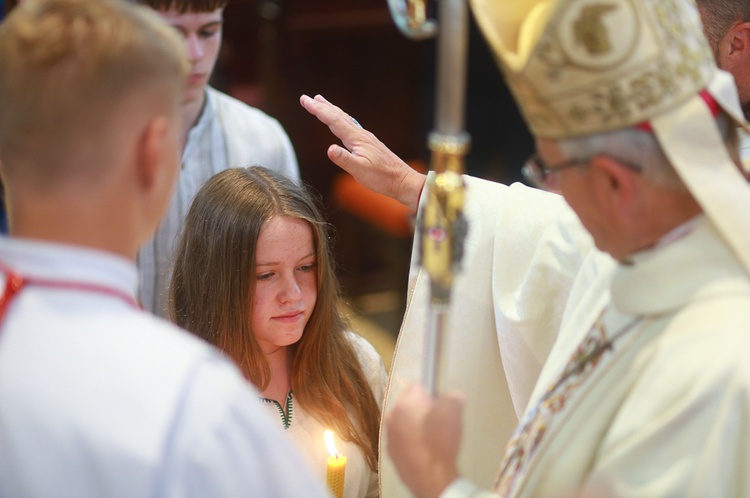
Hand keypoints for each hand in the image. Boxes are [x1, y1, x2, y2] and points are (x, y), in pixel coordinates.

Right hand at [299, 94, 425, 210]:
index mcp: (356, 139)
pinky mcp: (369, 143)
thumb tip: (329, 149)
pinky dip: (341, 119)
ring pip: (345, 119)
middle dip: (322, 106)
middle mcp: (361, 134)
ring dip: (331, 110)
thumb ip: (344, 159)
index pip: (333, 120)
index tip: (305, 100)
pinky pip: (351, 126)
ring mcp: (366, 138)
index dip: (318, 110)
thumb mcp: (360, 171)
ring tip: (322, 102)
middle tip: (307, 98)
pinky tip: (342, 122)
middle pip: (338, 115)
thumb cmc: (382, 178)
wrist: (402, 180)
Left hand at [385, 383, 463, 497]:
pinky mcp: (390, 452)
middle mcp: (392, 415)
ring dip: (415, 425)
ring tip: (431, 439)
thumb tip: (451, 397)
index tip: (439, 404)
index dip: (431, 393)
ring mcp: (389, 435)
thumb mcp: (455, 410)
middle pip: (409, 404)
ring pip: (404, 422)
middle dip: (422, 409)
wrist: (432, 476)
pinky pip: (402, 439)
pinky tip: (424, 450)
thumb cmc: (441, 440)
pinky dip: (411, 442)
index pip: (418, 386)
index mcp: (406, 402)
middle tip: (437, 421)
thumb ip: (452, 396)